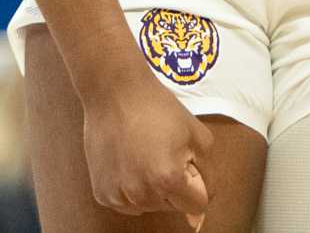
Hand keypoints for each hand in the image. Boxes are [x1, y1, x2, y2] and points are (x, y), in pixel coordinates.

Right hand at [82, 73, 211, 229]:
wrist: (115, 92)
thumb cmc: (158, 109)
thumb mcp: (199, 137)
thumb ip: (207, 176)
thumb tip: (199, 216)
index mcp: (168, 180)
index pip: (196, 204)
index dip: (196, 181)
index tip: (185, 160)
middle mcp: (142, 195)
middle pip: (173, 206)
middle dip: (174, 185)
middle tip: (163, 152)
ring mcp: (119, 196)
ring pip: (150, 206)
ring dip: (152, 189)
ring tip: (144, 155)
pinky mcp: (102, 194)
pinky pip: (127, 203)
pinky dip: (131, 189)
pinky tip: (128, 162)